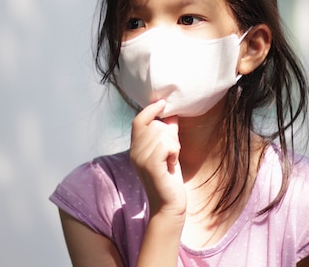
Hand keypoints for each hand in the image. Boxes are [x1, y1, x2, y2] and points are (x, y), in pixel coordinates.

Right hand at [130, 100, 185, 217]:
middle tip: (172, 152)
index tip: (162, 103)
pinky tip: (172, 163)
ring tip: (171, 159)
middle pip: (155, 126)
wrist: (169, 204)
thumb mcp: (167, 151)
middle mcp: (134, 152)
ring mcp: (140, 159)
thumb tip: (171, 112)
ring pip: (162, 134)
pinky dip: (173, 151)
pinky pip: (165, 144)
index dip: (150, 110)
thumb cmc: (169, 177)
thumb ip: (167, 132)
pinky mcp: (150, 166)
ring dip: (173, 145)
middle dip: (170, 135)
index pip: (138, 121)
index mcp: (136, 148)